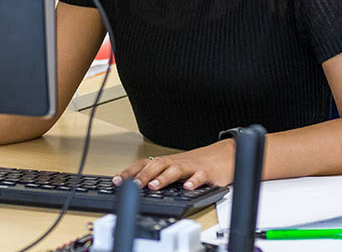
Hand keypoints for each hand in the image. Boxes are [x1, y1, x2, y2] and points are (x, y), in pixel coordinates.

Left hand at [113, 139, 234, 190]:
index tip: (116, 181)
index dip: (130, 172)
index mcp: (167, 162)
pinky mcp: (207, 173)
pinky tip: (188, 187)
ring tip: (154, 186)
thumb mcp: (176, 169)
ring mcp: (192, 167)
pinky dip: (194, 181)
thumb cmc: (198, 163)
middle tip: (133, 186)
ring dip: (164, 178)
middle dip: (144, 175)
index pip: (144, 164)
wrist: (225, 154)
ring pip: (176, 170)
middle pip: (157, 165)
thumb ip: (159, 176)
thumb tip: (136, 186)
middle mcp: (177, 162)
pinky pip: (200, 177)